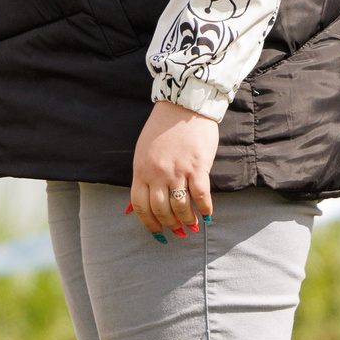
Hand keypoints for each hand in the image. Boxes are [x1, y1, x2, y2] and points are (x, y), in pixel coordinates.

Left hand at [129, 101, 216, 236]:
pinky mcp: (198, 166)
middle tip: (179, 230)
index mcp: (140, 171)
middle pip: (161, 209)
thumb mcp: (142, 154)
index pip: (140, 206)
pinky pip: (200, 195)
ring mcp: (177, 170)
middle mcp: (157, 173)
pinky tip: (208, 214)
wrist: (183, 107)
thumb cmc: (161, 131)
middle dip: (170, 224)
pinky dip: (205, 209)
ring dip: (187, 220)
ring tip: (192, 225)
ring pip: (180, 206)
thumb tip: (131, 208)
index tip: (158, 232)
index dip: (149, 223)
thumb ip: (141, 180)